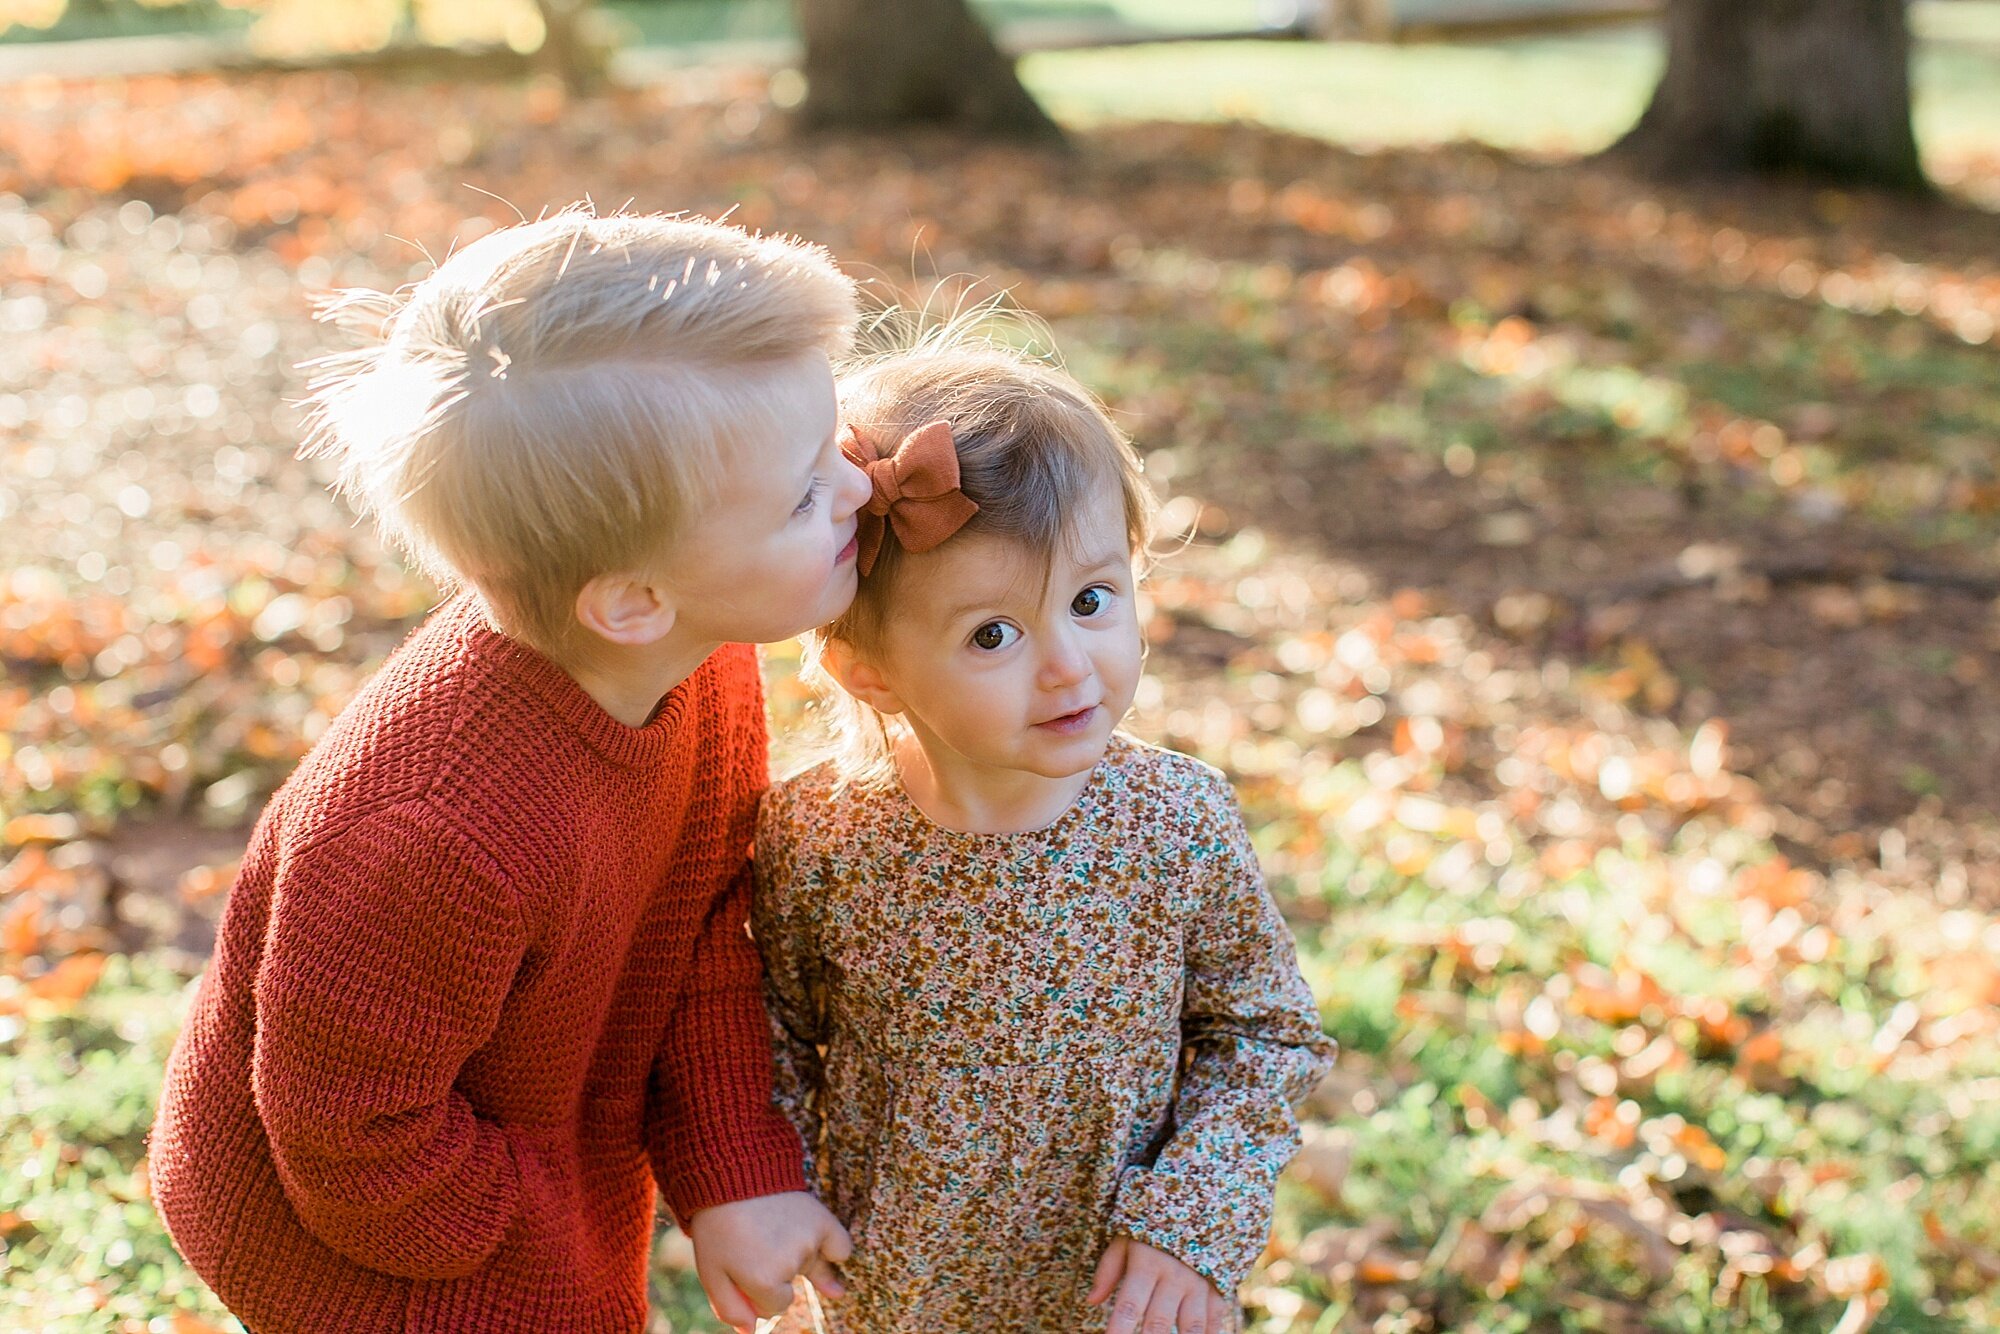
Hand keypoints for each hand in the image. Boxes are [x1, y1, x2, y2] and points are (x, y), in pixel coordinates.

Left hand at [686, 1191, 850, 1330]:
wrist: (732, 1173)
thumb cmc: (718, 1226)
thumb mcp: (711, 1271)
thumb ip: (731, 1308)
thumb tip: (752, 1330)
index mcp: (762, 1280)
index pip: (776, 1306)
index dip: (760, 1291)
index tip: (746, 1269)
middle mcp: (790, 1263)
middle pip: (793, 1285)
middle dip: (776, 1273)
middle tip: (753, 1245)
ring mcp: (809, 1240)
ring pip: (811, 1265)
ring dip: (798, 1257)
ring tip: (774, 1235)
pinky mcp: (822, 1219)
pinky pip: (842, 1247)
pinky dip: (834, 1250)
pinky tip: (829, 1255)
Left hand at [1087, 1236, 1235, 1333]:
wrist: (1198, 1199)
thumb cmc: (1152, 1224)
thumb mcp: (1125, 1236)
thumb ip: (1109, 1269)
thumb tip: (1091, 1301)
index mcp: (1147, 1263)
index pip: (1129, 1305)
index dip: (1119, 1329)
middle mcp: (1174, 1275)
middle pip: (1159, 1321)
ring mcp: (1199, 1283)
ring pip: (1191, 1326)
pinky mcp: (1218, 1287)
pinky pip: (1216, 1319)